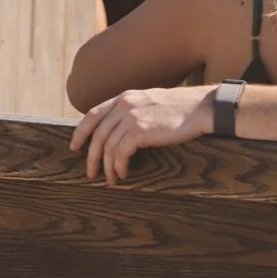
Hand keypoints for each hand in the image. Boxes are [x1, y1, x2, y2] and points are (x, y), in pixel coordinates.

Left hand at [72, 84, 214, 182]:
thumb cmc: (180, 108)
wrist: (201, 107)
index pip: (91, 115)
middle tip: (90, 173)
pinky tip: (123, 174)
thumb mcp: (149, 102)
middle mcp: (123, 105)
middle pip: (96, 134)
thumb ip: (131, 110)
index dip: (80, 132)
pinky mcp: (140, 131)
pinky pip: (120, 153)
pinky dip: (119, 166)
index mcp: (123, 98)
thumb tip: (118, 129)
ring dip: (107, 167)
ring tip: (111, 179)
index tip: (75, 147)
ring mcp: (131, 117)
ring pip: (107, 146)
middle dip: (91, 156)